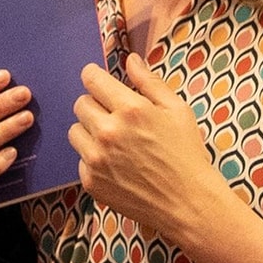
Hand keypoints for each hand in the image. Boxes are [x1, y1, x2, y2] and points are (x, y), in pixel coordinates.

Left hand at [73, 56, 225, 242]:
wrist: (187, 203)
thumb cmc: (186, 153)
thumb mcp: (177, 110)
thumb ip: (150, 82)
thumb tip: (130, 59)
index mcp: (130, 110)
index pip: (91, 79)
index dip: (94, 77)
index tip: (99, 81)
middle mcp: (107, 132)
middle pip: (80, 104)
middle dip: (96, 104)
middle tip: (115, 116)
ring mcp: (96, 158)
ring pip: (75, 131)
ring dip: (90, 131)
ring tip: (115, 141)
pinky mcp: (91, 181)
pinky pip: (80, 159)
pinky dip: (93, 158)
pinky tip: (117, 164)